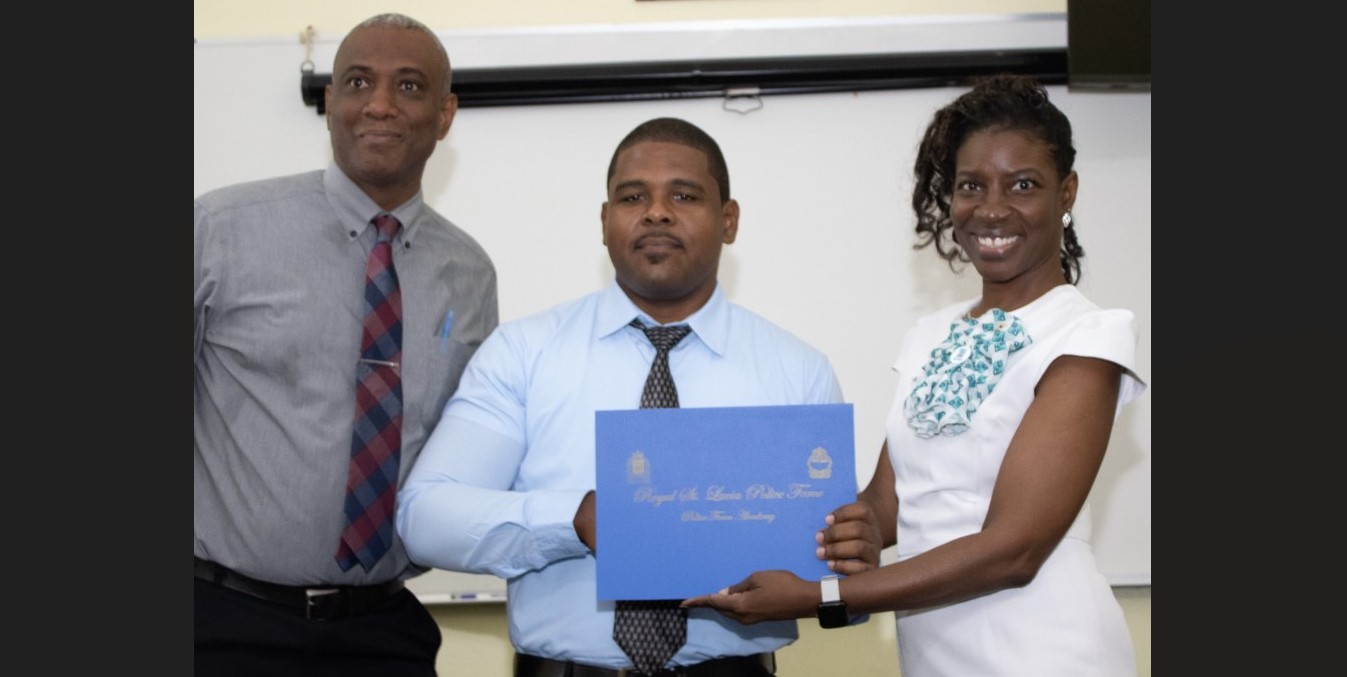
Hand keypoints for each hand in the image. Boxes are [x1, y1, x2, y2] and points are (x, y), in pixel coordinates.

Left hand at [681, 570, 815, 623]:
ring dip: (719, 604)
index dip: (698, 601)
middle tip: (694, 597)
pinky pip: (738, 612)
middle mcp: (742, 616)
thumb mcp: (757, 578)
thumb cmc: (782, 584)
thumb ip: (739, 586)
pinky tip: (729, 598)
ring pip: (729, 612)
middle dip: (707, 603)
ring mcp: (751, 619)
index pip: (714, 603)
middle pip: (720, 609)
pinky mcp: (758, 618)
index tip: (683, 603)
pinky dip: (730, 606)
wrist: (805, 600)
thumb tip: (725, 593)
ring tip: (709, 596)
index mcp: (740, 606)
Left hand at [815, 501, 883, 573]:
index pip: (862, 510)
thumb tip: (813, 519)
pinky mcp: (872, 568)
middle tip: (818, 537)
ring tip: (820, 552)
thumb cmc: (845, 536)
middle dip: (836, 533)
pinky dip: (844, 566)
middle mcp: (874, 534)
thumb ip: (833, 520)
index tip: (826, 519)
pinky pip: (861, 568)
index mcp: (868, 519)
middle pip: (858, 529)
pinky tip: (830, 564)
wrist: (863, 556)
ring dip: (837, 549)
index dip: (844, 513)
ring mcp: (875, 552)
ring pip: (859, 547)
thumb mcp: (842, 523)